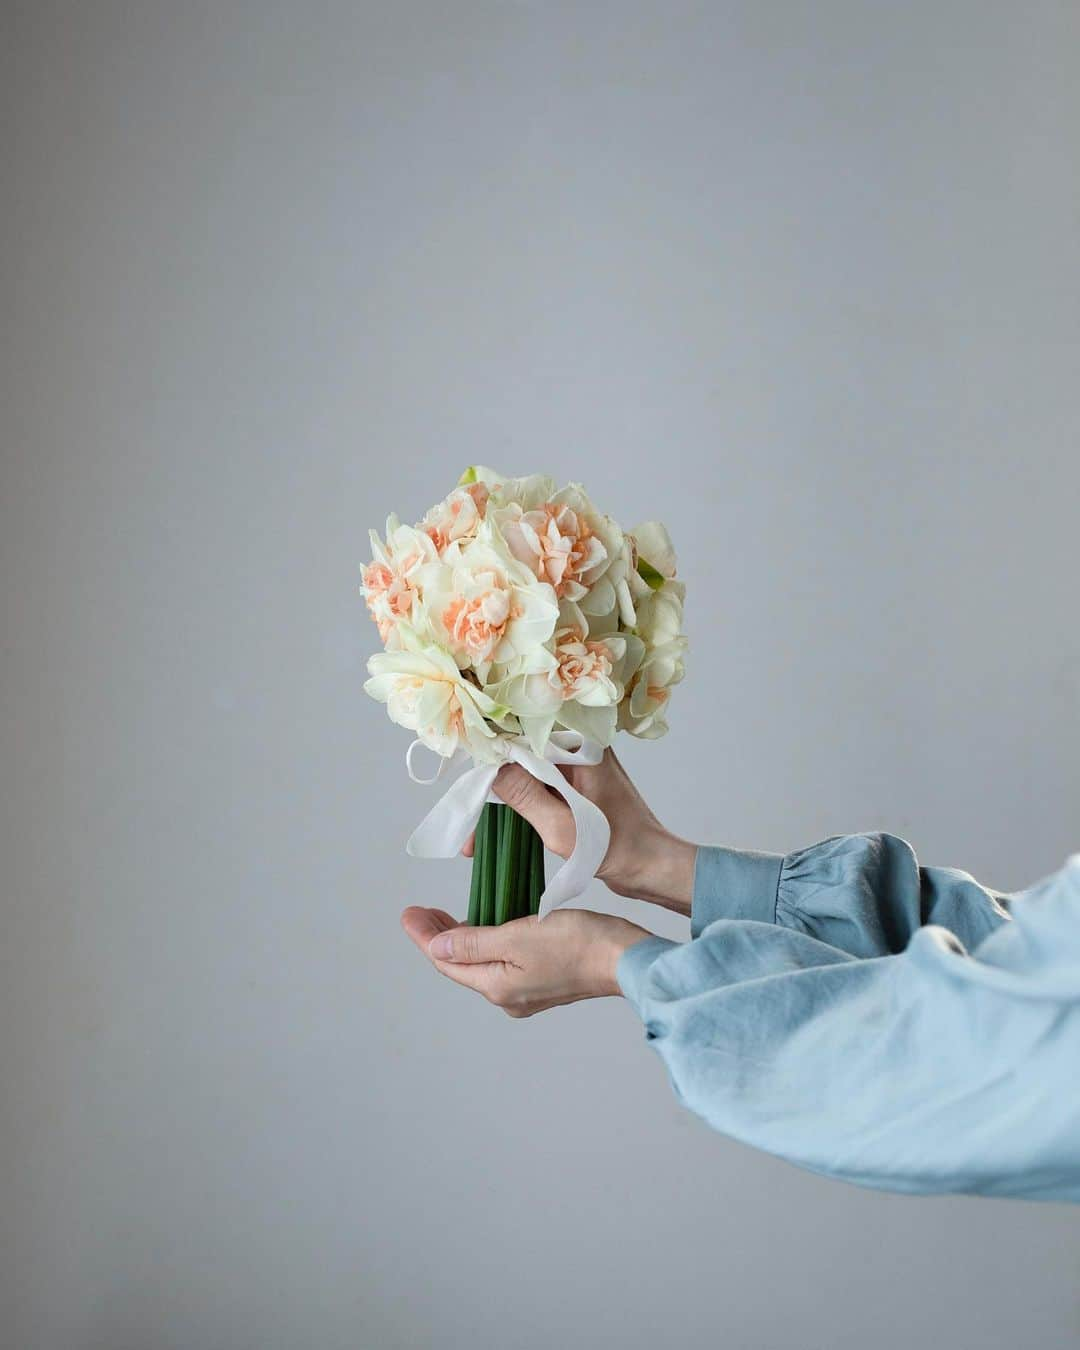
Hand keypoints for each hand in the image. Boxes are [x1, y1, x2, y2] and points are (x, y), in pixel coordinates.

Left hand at [400, 906, 651, 1016]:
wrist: (624, 958)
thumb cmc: (577, 944)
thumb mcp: (517, 936)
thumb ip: (474, 942)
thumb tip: (437, 946)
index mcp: (497, 987)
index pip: (447, 961)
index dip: (424, 936)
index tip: (408, 913)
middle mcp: (508, 995)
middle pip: (461, 964)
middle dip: (438, 937)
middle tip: (420, 912)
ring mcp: (527, 990)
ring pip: (482, 962)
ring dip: (462, 937)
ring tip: (445, 915)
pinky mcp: (544, 979)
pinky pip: (502, 961)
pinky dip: (487, 941)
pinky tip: (487, 924)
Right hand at [465, 748, 696, 914]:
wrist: (651, 867)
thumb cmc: (617, 849)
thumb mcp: (562, 826)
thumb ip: (524, 795)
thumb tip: (490, 767)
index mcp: (583, 745)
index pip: (523, 735)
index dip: (491, 755)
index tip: (467, 782)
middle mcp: (581, 746)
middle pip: (521, 752)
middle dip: (490, 785)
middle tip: (466, 819)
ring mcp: (578, 764)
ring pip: (525, 771)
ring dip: (501, 800)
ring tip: (474, 838)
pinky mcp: (576, 782)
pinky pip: (538, 785)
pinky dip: (519, 805)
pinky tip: (498, 831)